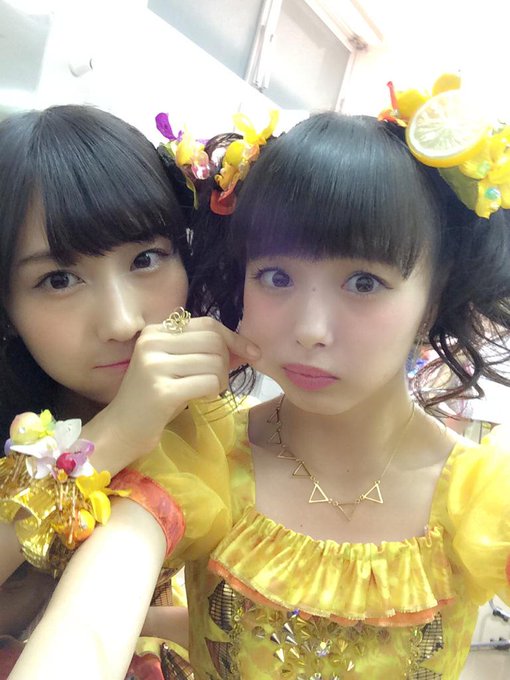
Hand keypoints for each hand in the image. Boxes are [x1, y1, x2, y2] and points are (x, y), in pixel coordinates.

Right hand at [85, 317, 259, 471]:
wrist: (120, 431)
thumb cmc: (153, 399)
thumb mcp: (178, 367)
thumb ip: (206, 353)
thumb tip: (248, 348)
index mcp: (155, 331)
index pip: (208, 324)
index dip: (235, 338)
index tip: (253, 353)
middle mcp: (152, 342)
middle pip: (214, 342)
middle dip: (226, 362)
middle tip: (217, 381)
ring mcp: (154, 366)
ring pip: (215, 363)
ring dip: (220, 381)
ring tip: (206, 391)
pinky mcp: (162, 391)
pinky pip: (209, 383)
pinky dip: (213, 392)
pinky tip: (200, 399)